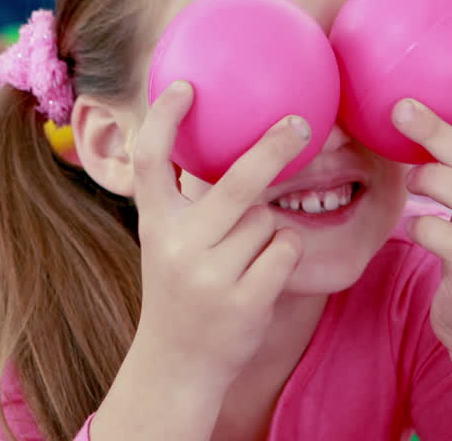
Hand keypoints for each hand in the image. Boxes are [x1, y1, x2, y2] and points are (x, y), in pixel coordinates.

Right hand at [130, 82, 309, 384]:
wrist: (176, 365)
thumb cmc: (179, 290)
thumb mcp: (165, 243)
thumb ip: (184, 203)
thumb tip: (222, 145)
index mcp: (155, 224)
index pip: (151, 161)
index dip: (165, 120)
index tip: (186, 86)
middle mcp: (177, 246)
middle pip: (236, 184)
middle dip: (272, 149)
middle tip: (300, 123)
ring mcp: (211, 276)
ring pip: (268, 221)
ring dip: (267, 231)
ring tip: (242, 261)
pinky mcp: (244, 301)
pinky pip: (284, 250)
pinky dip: (282, 255)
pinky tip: (261, 275)